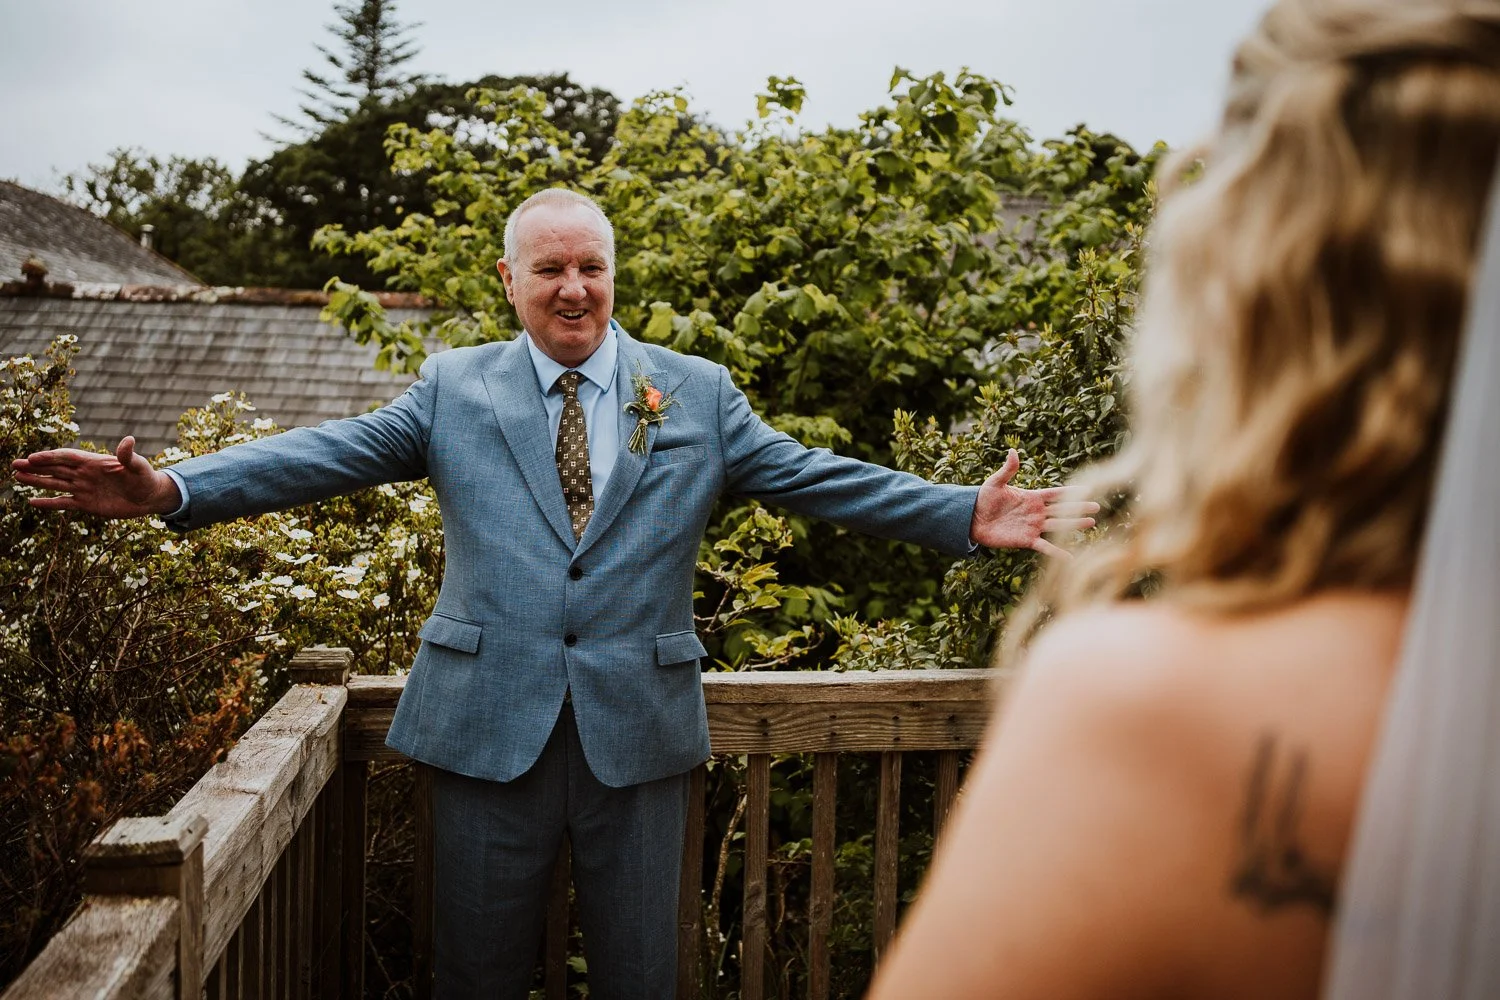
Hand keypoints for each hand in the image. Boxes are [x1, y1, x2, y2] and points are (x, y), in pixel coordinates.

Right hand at [10, 436, 181, 517]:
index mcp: (94, 463)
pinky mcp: (86, 504)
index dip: (50, 457)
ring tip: (17, 476)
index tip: (33, 458)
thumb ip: (129, 455)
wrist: (149, 497)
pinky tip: (31, 501)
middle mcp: (84, 475)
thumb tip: (128, 440)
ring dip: (37, 481)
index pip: (67, 458)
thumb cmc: (145, 478)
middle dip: (36, 467)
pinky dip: (48, 503)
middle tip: (15, 464)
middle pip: (55, 469)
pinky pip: (63, 503)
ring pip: (55, 484)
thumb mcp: (139, 466)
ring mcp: (83, 489)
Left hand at [970, 449, 1098, 557]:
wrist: (972, 519)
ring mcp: (1033, 526)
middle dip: (1079, 507)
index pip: (1056, 493)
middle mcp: (1036, 512)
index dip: (1071, 491)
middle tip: (1097, 506)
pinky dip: (1057, 552)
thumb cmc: (983, 498)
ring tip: (1091, 523)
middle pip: (1062, 509)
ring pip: (1058, 525)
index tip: (1088, 488)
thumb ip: (1007, 469)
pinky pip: (1045, 546)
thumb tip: (1012, 451)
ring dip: (1074, 524)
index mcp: (1032, 496)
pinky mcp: (1026, 540)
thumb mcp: (995, 482)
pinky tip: (1070, 557)